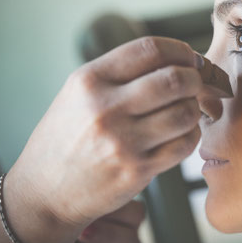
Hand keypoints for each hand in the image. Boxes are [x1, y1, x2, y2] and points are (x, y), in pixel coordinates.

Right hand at [7, 36, 203, 230]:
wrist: (44, 193)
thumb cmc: (67, 139)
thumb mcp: (79, 94)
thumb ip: (121, 74)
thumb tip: (179, 59)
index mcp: (89, 80)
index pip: (149, 49)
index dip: (180, 50)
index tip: (190, 58)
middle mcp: (105, 108)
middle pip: (175, 78)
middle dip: (196, 78)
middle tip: (197, 84)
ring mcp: (123, 141)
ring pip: (185, 112)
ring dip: (195, 108)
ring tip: (186, 110)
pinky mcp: (138, 170)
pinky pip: (184, 144)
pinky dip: (191, 135)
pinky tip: (180, 133)